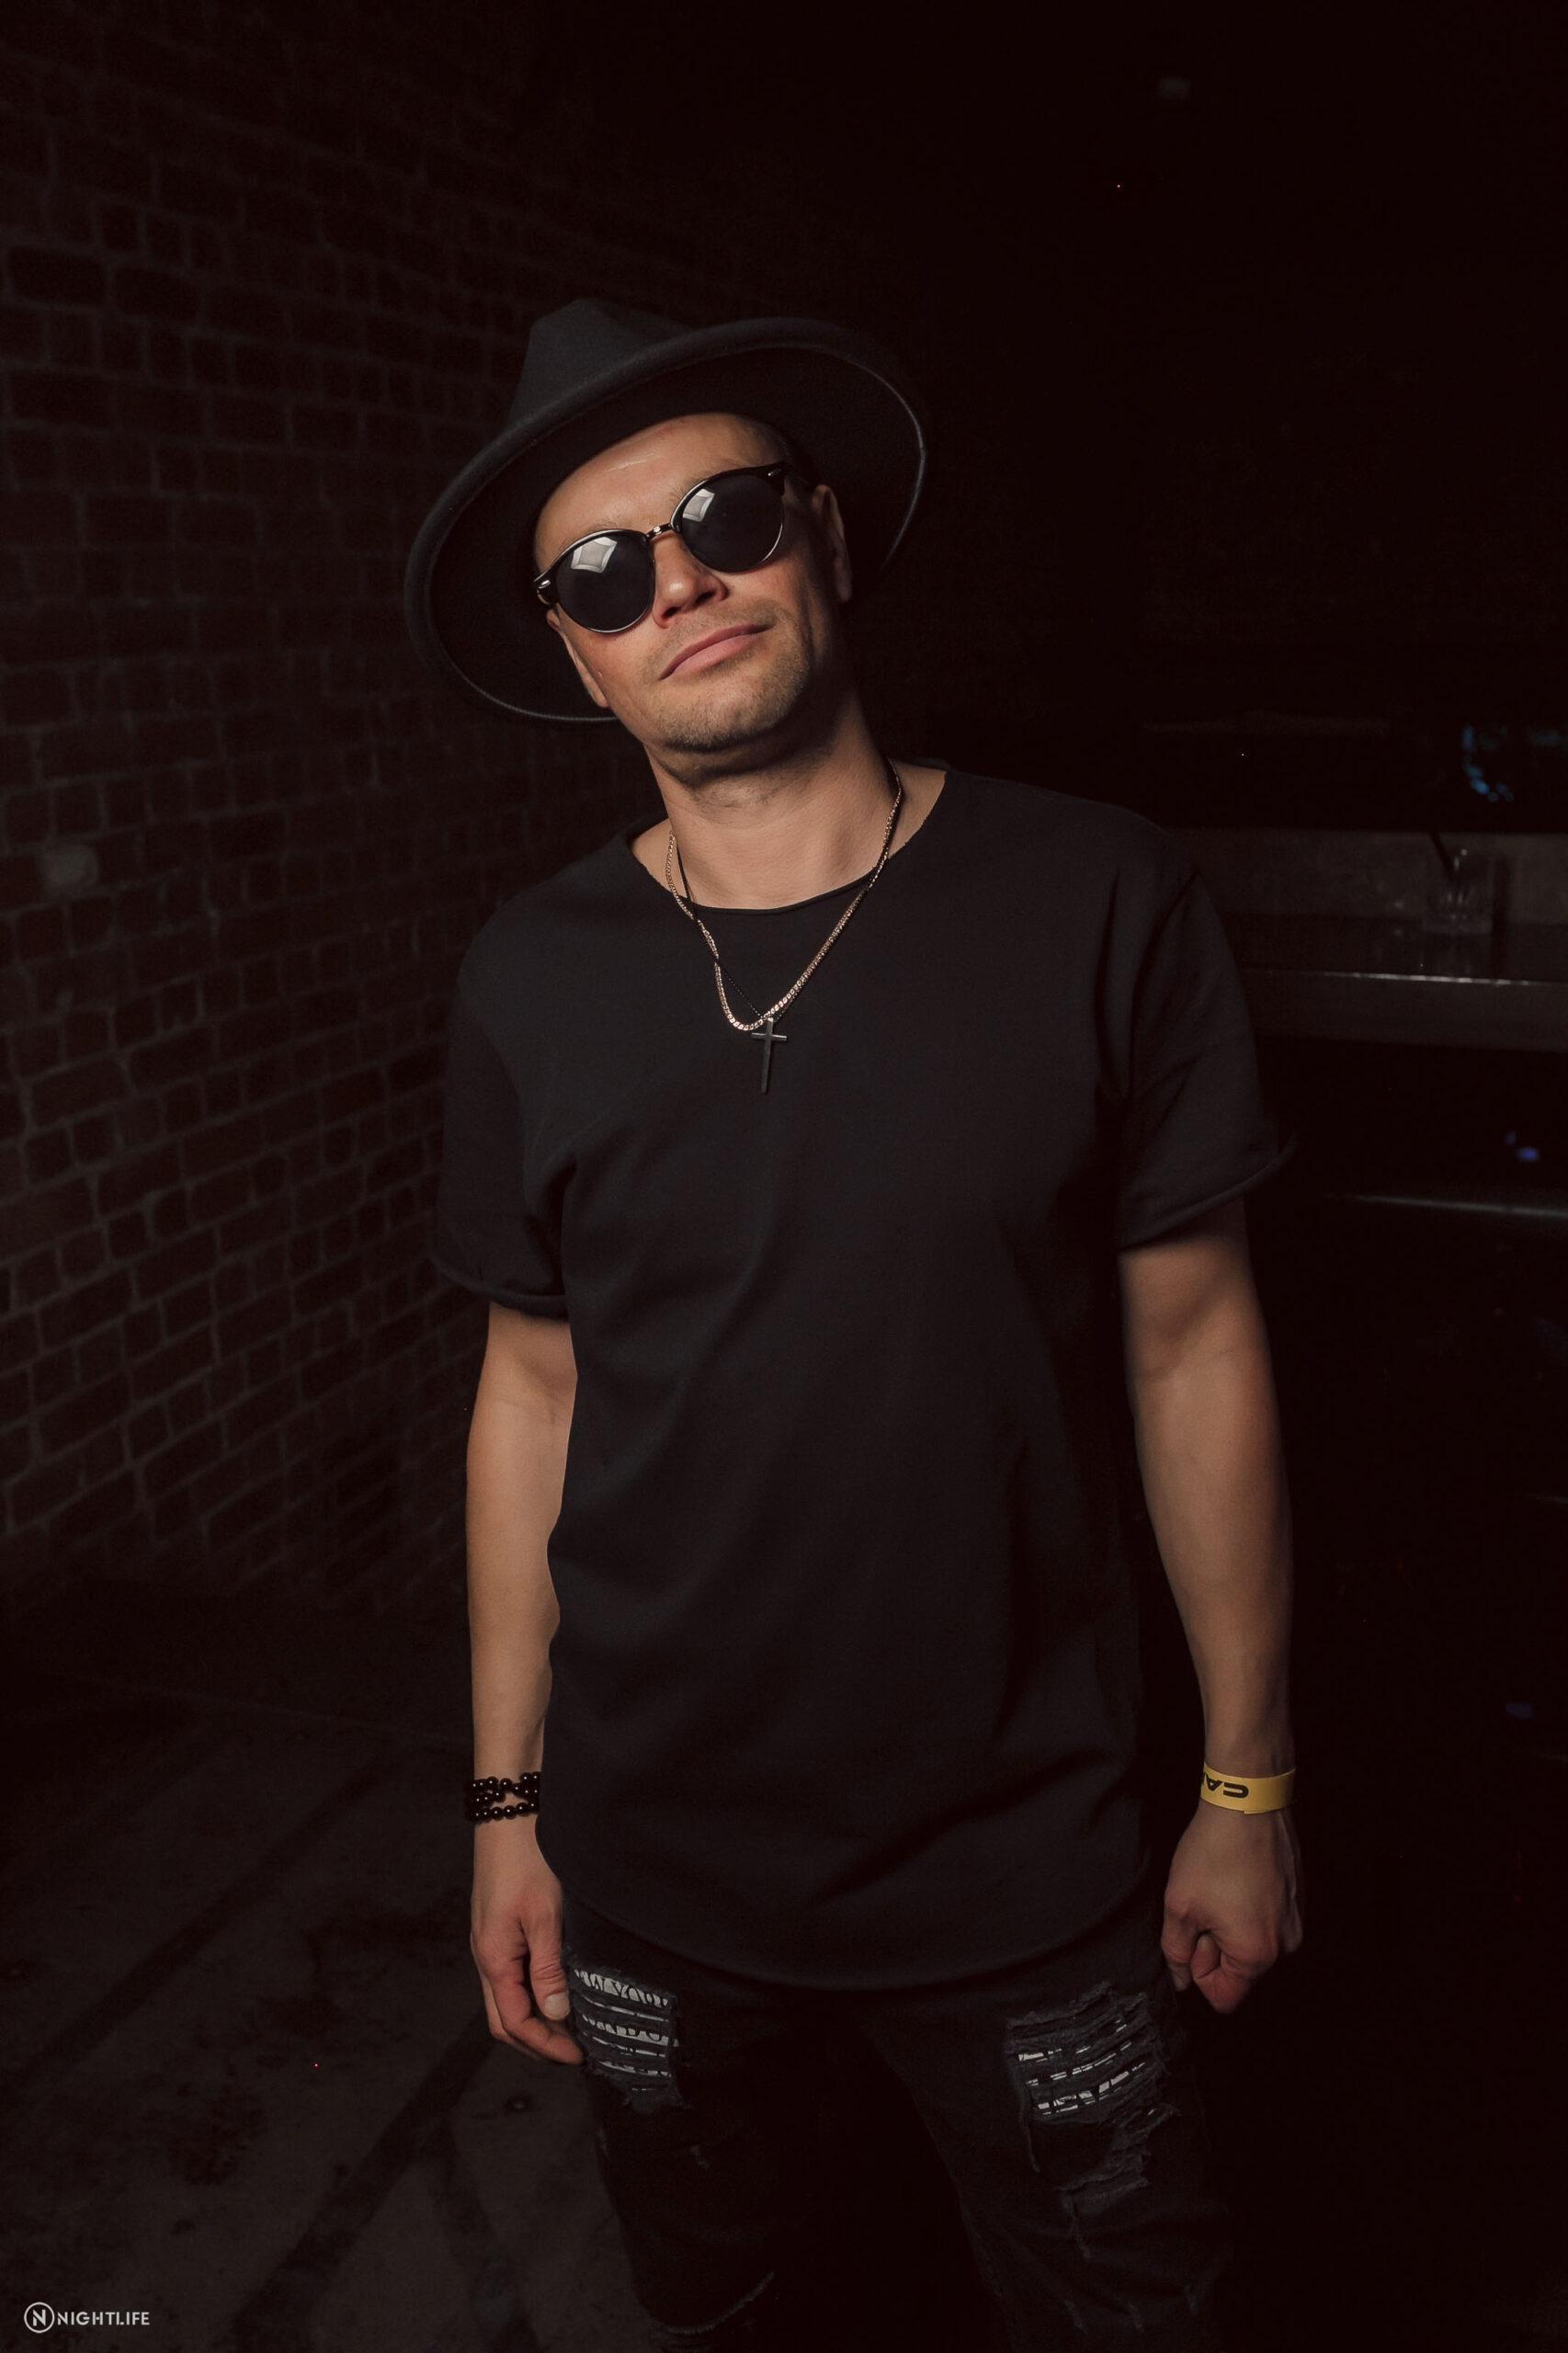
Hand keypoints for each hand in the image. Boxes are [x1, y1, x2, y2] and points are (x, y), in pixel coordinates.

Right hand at [471, 1816, 583, 2063]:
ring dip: (535, 2018)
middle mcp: (487, 1956)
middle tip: (573, 2051)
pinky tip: (556, 1987)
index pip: (514, 2023)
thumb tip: (556, 2013)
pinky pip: (512, 1974)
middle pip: (505, 2019)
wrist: (509, 1815)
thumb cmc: (525, 1860)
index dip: (545, 2045)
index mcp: (494, 1959)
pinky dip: (532, 1992)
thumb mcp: (544, 1916)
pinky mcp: (500, 1928)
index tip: (576, 2056)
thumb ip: (548, 1967)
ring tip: (570, 2025)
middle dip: (537, 2041)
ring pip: (507, 1998)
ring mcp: (492, 1942)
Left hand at [1161, 1801, 1303, 2013]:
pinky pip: (1271, 1922)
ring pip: (1256, 1945)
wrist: (1248, 1802)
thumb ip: (1176, 1952)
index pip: (1225, 1998)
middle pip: (1243, 1972)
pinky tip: (1238, 1878)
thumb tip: (1181, 1980)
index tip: (1194, 1936)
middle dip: (1217, 1948)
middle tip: (1205, 1907)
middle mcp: (1287, 1946)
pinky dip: (1251, 1911)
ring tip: (1222, 1890)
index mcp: (1257, 1955)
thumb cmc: (1212, 1854)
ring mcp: (1298, 1921)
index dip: (1200, 1973)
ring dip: (1233, 1928)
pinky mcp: (1300, 1899)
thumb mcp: (1179, 1905)